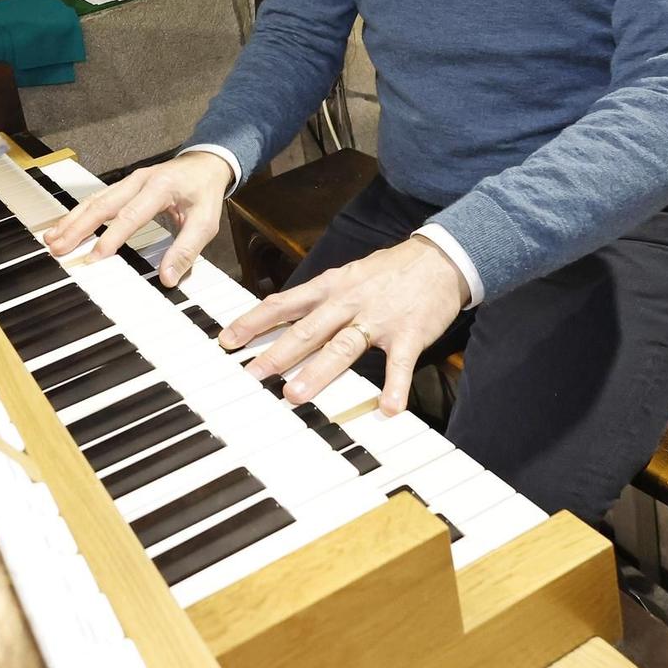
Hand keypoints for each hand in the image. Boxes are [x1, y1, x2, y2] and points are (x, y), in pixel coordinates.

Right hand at [41, 150, 233, 282]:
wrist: (206, 163)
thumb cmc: (203, 193)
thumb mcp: (205, 222)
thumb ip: (187, 250)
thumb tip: (167, 277)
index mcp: (160, 187)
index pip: (131, 215)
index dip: (111, 238)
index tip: (94, 257)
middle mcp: (139, 180)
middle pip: (103, 205)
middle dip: (78, 228)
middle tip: (59, 248)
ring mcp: (128, 181)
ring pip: (95, 200)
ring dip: (73, 220)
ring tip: (52, 239)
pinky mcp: (123, 186)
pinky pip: (97, 199)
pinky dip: (79, 213)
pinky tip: (65, 226)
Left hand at [219, 234, 467, 414]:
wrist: (439, 259)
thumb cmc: (387, 272)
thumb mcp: (346, 276)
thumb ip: (317, 299)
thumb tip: (281, 317)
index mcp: (330, 287)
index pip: (284, 304)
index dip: (254, 322)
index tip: (227, 340)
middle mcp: (348, 302)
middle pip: (307, 330)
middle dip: (277, 354)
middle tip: (253, 374)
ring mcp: (378, 319)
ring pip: (343, 346)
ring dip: (318, 372)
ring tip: (295, 395)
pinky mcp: (409, 334)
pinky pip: (399, 364)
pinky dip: (394, 387)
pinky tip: (388, 408)